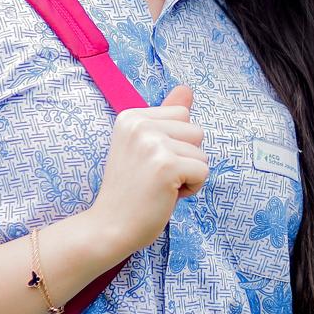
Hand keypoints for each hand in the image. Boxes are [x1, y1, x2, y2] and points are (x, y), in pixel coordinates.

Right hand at [88, 84, 207, 261]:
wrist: (109, 226)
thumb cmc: (130, 190)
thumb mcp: (144, 147)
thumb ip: (165, 117)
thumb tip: (187, 88)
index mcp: (131, 116)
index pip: (182, 114)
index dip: (175, 142)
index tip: (150, 162)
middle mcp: (140, 124)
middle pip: (195, 130)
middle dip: (185, 157)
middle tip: (155, 177)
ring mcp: (152, 143)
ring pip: (201, 152)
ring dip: (188, 174)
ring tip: (160, 186)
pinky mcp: (166, 165)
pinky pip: (203, 171)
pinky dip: (192, 189)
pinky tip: (166, 195)